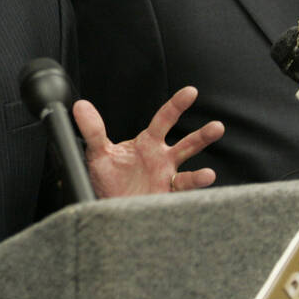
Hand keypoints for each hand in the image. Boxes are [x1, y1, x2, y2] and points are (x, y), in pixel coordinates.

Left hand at [72, 86, 223, 197]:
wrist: (106, 206)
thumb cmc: (106, 178)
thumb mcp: (97, 153)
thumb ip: (92, 130)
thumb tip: (80, 106)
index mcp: (147, 144)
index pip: (164, 119)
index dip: (177, 105)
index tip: (190, 92)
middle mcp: (161, 160)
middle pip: (187, 145)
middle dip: (202, 136)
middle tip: (217, 126)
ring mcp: (165, 180)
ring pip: (189, 175)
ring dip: (200, 176)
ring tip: (209, 174)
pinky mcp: (164, 200)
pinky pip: (179, 197)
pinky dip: (188, 196)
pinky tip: (195, 196)